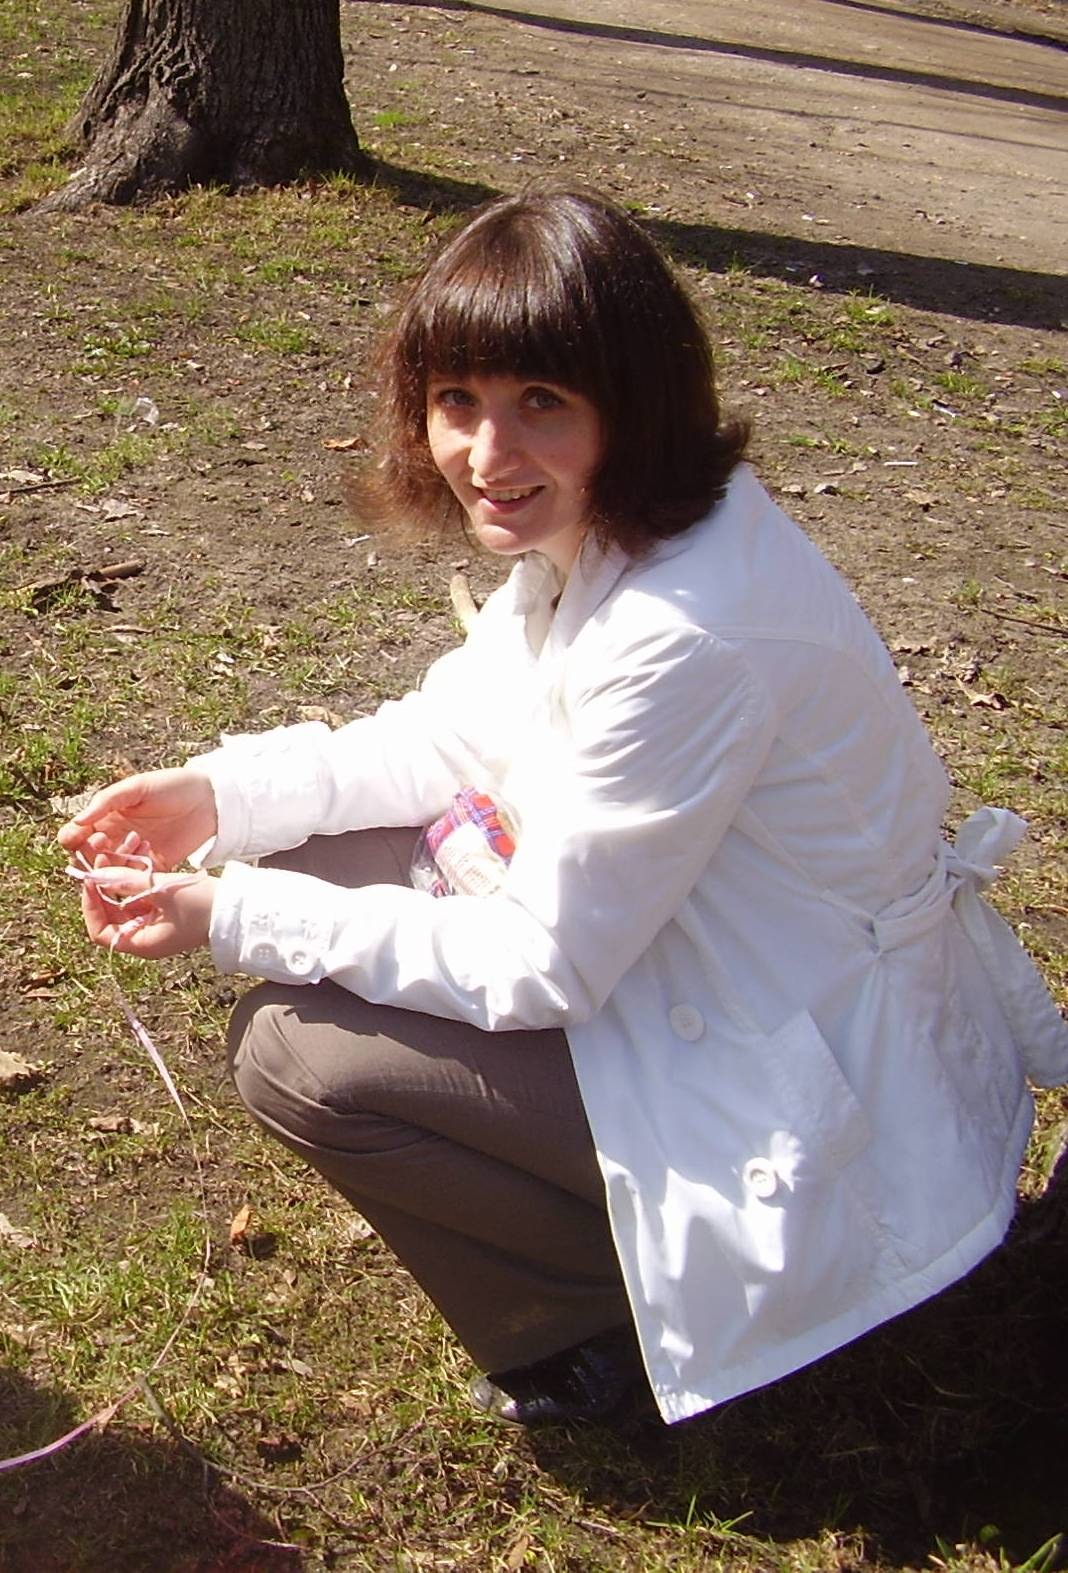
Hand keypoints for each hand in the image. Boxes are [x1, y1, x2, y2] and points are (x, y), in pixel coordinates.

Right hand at [57, 769, 217, 871]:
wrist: (210, 799)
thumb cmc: (172, 786)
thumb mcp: (137, 787)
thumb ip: (106, 802)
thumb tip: (78, 821)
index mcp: (105, 816)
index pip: (75, 834)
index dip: (72, 839)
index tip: (83, 837)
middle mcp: (114, 837)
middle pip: (87, 856)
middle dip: (89, 855)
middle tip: (104, 845)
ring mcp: (132, 853)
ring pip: (108, 870)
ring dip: (111, 865)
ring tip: (130, 847)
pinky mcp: (152, 866)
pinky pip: (133, 878)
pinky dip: (132, 874)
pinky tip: (144, 856)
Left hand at [80, 862, 216, 958]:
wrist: (239, 909)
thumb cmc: (204, 906)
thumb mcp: (164, 890)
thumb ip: (129, 881)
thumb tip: (96, 874)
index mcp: (142, 943)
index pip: (101, 932)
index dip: (91, 907)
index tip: (89, 881)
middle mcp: (144, 937)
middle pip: (110, 915)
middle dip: (105, 888)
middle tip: (102, 862)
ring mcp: (155, 924)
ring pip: (125, 902)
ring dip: (122, 879)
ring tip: (123, 853)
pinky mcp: (164, 911)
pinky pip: (142, 896)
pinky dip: (138, 880)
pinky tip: (139, 857)